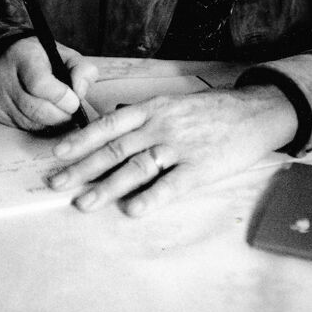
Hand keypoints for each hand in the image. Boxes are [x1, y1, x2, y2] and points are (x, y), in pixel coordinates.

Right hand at [0, 36, 97, 130]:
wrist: (5, 57)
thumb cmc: (41, 57)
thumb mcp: (64, 54)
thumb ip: (80, 69)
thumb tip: (80, 92)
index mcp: (24, 56)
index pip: (40, 84)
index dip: (61, 97)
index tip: (74, 100)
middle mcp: (5, 77)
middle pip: (36, 109)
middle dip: (61, 115)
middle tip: (72, 110)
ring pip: (30, 122)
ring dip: (52, 122)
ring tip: (60, 111)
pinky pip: (22, 127)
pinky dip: (39, 125)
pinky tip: (45, 115)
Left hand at [49, 85, 297, 215]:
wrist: (254, 112)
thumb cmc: (211, 110)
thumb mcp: (174, 101)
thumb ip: (145, 113)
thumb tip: (112, 120)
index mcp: (154, 108)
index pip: (109, 125)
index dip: (81, 139)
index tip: (58, 153)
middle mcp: (162, 125)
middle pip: (115, 149)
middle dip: (82, 168)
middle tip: (57, 184)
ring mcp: (180, 147)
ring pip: (136, 168)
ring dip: (107, 187)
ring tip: (84, 203)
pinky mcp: (200, 168)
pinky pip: (171, 185)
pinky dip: (150, 198)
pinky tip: (132, 210)